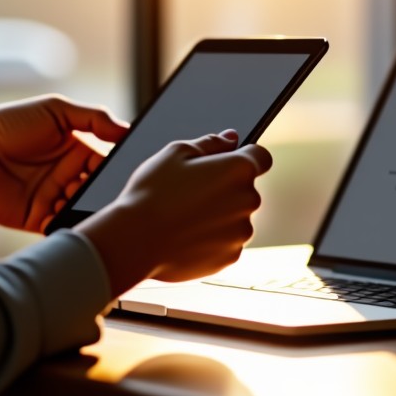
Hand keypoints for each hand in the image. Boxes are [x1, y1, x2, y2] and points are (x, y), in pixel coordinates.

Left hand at [0, 95, 128, 231]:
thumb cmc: (8, 125)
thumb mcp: (55, 110)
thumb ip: (93, 118)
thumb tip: (126, 129)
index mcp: (75, 149)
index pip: (106, 161)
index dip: (114, 165)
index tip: (117, 167)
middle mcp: (68, 175)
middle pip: (98, 188)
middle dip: (101, 188)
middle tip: (91, 183)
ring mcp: (54, 198)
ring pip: (83, 208)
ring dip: (83, 204)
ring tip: (70, 192)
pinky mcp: (39, 219)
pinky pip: (62, 226)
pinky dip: (67, 223)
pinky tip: (59, 211)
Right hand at [81, 130, 272, 296]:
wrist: (134, 240)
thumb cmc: (152, 193)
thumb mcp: (175, 152)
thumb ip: (211, 142)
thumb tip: (231, 138)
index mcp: (238, 169)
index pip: (261, 157)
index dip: (244, 157)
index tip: (225, 163)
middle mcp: (248, 200)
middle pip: (245, 189)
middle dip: (225, 188)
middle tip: (190, 192)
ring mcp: (241, 232)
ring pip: (235, 217)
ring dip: (219, 215)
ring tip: (183, 217)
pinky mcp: (230, 256)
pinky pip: (226, 242)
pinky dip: (211, 239)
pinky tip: (185, 236)